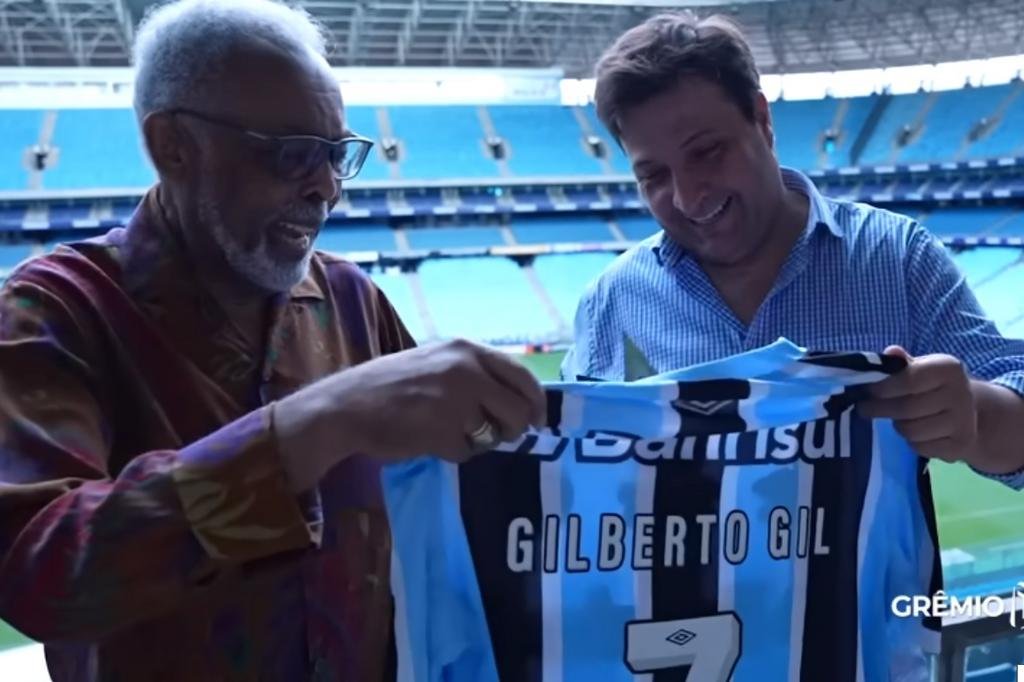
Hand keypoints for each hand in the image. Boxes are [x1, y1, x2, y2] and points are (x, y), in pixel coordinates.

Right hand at [273, 339, 546, 491]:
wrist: (347, 405)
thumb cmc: (392, 384)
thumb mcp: (438, 361)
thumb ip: (476, 372)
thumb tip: (520, 398)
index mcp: (467, 349)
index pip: (523, 376)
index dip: (536, 402)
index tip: (538, 419)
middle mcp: (466, 371)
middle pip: (519, 410)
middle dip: (513, 428)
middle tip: (498, 434)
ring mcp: (455, 402)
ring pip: (497, 434)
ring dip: (481, 440)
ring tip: (452, 431)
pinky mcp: (442, 431)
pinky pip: (468, 452)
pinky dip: (454, 452)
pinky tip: (430, 439)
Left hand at [857, 345, 977, 461]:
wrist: (970, 411)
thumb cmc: (933, 385)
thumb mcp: (919, 367)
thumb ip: (901, 363)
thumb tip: (890, 353)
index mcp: (948, 368)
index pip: (908, 380)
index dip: (882, 388)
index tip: (865, 391)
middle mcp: (961, 393)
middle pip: (907, 408)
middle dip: (879, 409)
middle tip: (864, 409)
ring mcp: (964, 422)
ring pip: (911, 430)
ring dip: (897, 426)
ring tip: (895, 419)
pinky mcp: (961, 445)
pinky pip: (921, 447)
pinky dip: (912, 442)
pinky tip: (915, 433)